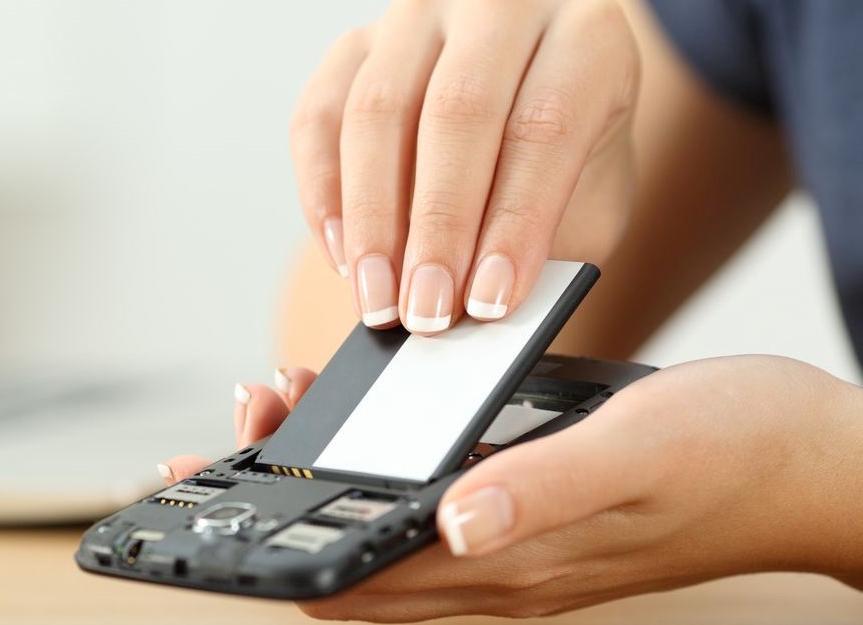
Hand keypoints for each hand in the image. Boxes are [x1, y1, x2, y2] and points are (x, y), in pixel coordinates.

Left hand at [162, 357, 862, 621]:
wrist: (812, 459)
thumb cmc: (735, 453)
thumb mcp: (635, 451)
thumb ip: (542, 490)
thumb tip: (451, 520)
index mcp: (510, 558)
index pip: (359, 576)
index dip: (275, 547)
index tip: (216, 492)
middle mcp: (498, 560)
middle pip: (353, 557)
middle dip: (276, 506)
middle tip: (233, 437)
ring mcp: (511, 538)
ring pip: (383, 529)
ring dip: (320, 482)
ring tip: (279, 412)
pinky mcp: (527, 505)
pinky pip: (425, 499)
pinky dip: (375, 464)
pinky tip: (363, 416)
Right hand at [291, 0, 638, 333]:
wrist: (525, 104)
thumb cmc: (564, 156)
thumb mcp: (588, 200)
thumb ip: (548, 245)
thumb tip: (481, 305)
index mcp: (586, 36)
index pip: (545, 126)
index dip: (514, 222)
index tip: (489, 302)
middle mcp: (499, 7)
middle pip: (457, 113)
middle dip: (436, 229)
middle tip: (425, 312)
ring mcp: (418, 18)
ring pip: (378, 111)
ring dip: (372, 222)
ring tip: (379, 300)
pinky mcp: (355, 46)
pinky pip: (320, 118)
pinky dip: (324, 196)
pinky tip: (344, 257)